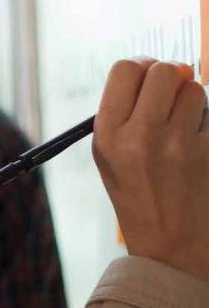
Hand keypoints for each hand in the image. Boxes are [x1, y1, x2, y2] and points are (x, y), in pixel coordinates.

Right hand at [93, 58, 208, 282]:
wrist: (170, 242)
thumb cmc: (136, 192)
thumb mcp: (108, 154)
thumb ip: (122, 110)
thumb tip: (154, 68)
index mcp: (108, 133)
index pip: (125, 69)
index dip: (140, 65)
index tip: (146, 74)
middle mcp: (140, 135)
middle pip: (164, 71)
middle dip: (171, 75)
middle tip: (169, 90)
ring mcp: (177, 144)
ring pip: (194, 90)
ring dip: (191, 99)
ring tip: (181, 124)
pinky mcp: (208, 152)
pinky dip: (205, 122)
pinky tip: (196, 144)